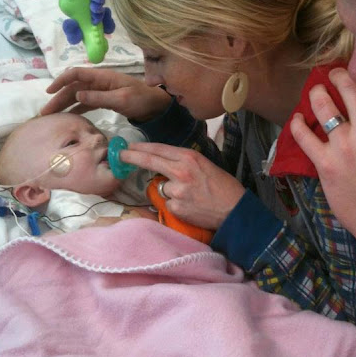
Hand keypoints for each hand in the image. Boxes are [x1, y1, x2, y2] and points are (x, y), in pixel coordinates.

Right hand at [40, 67, 170, 119]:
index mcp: (103, 77)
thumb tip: (77, 94)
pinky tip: (68, 117)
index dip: (60, 80)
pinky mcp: (105, 99)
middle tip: (45, 113)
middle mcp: (99, 81)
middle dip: (58, 97)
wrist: (158, 106)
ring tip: (51, 116)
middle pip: (73, 86)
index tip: (49, 92)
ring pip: (77, 95)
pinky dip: (76, 108)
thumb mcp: (122, 99)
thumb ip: (100, 97)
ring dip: (64, 104)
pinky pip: (86, 102)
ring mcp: (101, 90)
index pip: (76, 73)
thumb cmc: (142, 99)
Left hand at [120, 142, 245, 228]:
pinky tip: (191, 206)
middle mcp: (181, 171)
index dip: (141, 147)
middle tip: (120, 155)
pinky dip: (176, 205)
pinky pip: (168, 203)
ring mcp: (177, 190)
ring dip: (169, 190)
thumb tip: (165, 164)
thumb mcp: (206, 165)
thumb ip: (184, 163)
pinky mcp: (176, 207)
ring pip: (161, 186)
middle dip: (132, 157)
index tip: (129, 146)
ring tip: (190, 195)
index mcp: (189, 157)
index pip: (159, 149)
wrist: (235, 210)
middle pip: (150, 161)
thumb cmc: (224, 186)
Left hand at [290, 68, 355, 254]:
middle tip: (334, 74)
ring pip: (324, 107)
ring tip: (315, 91)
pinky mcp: (326, 164)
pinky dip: (297, 125)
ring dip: (317, 94)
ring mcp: (344, 147)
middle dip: (339, 76)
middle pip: (348, 89)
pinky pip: (304, 138)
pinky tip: (297, 118)